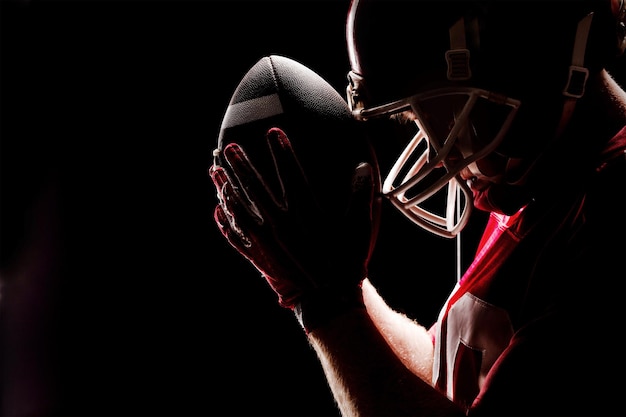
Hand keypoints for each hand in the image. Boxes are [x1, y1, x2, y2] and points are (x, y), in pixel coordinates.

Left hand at [210, 127, 379, 311]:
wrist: (329, 298)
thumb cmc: (345, 261)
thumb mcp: (359, 227)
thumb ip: (360, 196)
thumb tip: (362, 168)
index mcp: (305, 212)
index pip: (290, 173)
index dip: (282, 150)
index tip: (273, 132)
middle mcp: (281, 223)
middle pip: (256, 188)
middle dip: (242, 165)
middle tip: (229, 147)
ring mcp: (267, 241)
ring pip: (240, 209)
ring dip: (227, 188)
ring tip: (215, 171)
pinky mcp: (260, 257)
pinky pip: (237, 238)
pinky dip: (226, 224)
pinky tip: (218, 210)